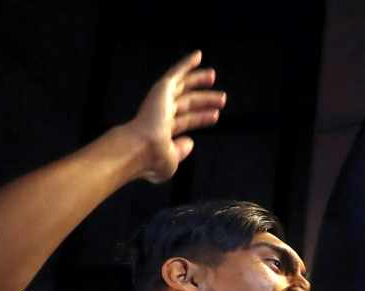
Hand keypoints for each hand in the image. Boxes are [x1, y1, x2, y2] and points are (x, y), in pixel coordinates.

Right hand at [121, 51, 225, 183]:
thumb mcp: (172, 161)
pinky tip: (198, 55)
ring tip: (213, 77)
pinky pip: (176, 73)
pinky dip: (186, 63)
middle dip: (204, 100)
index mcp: (162, 131)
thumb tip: (190, 142)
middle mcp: (160, 114)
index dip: (201, 118)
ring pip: (183, 87)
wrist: (142, 149)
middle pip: (187, 103)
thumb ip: (180, 152)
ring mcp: (160, 101)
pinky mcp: (161, 89)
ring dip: (198, 80)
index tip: (215, 116)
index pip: (185, 122)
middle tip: (222, 98)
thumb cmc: (153, 160)